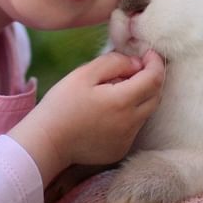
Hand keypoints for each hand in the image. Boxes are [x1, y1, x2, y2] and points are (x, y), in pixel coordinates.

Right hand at [8, 49, 164, 186]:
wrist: (46, 141)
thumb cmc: (62, 103)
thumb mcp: (84, 74)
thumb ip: (114, 63)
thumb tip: (137, 63)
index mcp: (123, 101)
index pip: (154, 78)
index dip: (155, 62)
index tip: (148, 53)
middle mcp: (131, 123)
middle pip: (155, 96)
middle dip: (151, 78)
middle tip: (132, 68)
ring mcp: (126, 139)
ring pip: (145, 112)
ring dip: (139, 96)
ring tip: (113, 89)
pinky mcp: (120, 150)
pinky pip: (133, 127)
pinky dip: (128, 114)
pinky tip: (106, 110)